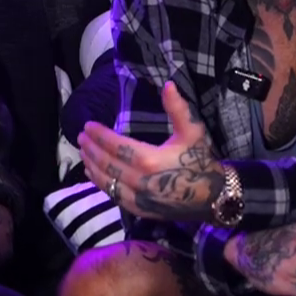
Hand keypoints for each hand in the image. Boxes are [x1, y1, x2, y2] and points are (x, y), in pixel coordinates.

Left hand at [79, 81, 224, 221]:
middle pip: (107, 163)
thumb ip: (177, 108)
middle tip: (80, 137)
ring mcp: (138, 198)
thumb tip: (167, 84)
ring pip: (107, 181)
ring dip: (91, 166)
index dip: (100, 135)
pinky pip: (114, 196)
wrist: (215, 196)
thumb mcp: (192, 131)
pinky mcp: (140, 210)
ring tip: (82, 152)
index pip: (116, 146)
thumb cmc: (202, 161)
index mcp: (150, 160)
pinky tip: (92, 175)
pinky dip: (100, 184)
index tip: (88, 125)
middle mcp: (140, 181)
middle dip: (91, 149)